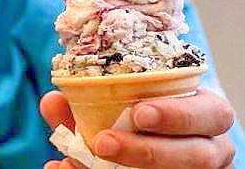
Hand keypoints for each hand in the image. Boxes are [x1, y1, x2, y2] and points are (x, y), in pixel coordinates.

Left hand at [41, 88, 236, 167]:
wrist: (151, 143)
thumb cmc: (142, 115)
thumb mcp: (124, 103)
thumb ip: (89, 103)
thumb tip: (53, 101)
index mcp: (207, 114)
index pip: (211, 113)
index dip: (177, 115)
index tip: (138, 113)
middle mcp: (210, 147)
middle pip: (195, 155)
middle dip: (148, 150)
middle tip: (104, 143)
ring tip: (78, 159)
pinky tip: (66, 168)